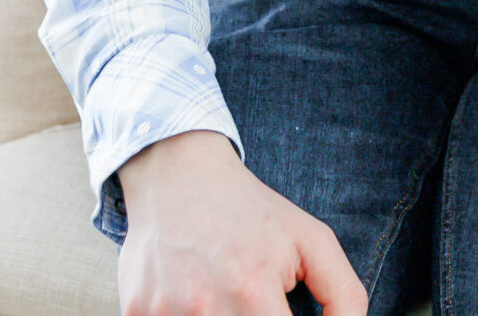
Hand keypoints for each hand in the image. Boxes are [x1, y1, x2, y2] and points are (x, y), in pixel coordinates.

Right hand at [114, 130, 364, 315]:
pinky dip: (184, 315)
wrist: (176, 175)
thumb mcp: (311, 240)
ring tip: (219, 289)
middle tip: (252, 299)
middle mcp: (205, 307)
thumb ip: (343, 294)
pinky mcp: (134, 313)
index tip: (279, 311)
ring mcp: (164, 313)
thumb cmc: (251, 211)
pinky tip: (190, 293)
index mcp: (253, 290)